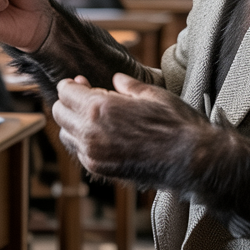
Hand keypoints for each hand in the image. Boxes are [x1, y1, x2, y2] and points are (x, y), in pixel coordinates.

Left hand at [52, 73, 213, 186]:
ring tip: (92, 117)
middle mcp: (90, 132)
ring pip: (65, 135)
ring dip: (73, 124)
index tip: (81, 81)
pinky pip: (79, 152)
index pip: (65, 91)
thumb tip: (115, 79)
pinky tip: (101, 135)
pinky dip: (83, 142)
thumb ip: (128, 85)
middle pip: (59, 113)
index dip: (71, 84)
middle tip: (85, 97)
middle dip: (68, 102)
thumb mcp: (152, 94)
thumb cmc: (175, 124)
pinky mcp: (101, 169)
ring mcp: (93, 153)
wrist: (190, 160)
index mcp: (100, 108)